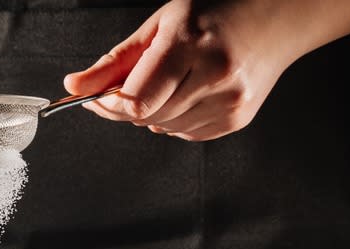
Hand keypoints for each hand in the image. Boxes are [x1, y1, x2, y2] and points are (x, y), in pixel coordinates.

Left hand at [64, 0, 302, 140]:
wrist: (275, 17)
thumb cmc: (213, 13)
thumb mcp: (158, 26)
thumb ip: (114, 62)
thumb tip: (74, 88)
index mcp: (190, 45)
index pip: (135, 101)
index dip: (108, 105)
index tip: (96, 97)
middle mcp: (215, 75)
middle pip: (146, 118)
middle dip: (128, 106)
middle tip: (135, 81)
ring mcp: (230, 101)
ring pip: (164, 129)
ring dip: (152, 113)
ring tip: (169, 80)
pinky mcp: (237, 119)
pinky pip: (186, 134)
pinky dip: (175, 119)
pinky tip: (188, 92)